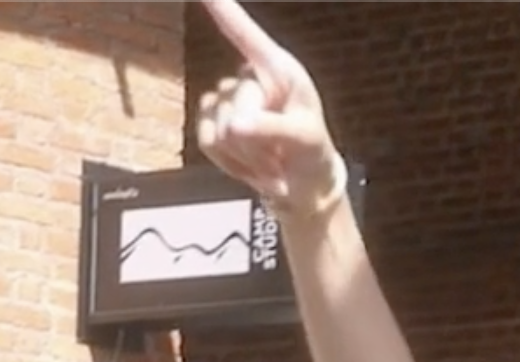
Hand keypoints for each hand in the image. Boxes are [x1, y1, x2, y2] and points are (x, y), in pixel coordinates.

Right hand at [195, 0, 340, 211]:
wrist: (302, 186)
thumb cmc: (312, 151)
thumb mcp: (305, 139)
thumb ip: (273, 128)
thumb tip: (234, 125)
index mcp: (278, 68)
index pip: (245, 34)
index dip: (224, 11)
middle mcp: (248, 77)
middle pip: (232, 103)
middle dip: (256, 138)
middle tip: (281, 154)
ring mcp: (225, 100)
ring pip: (217, 127)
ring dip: (247, 157)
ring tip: (273, 163)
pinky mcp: (211, 124)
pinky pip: (207, 142)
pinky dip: (232, 166)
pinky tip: (256, 171)